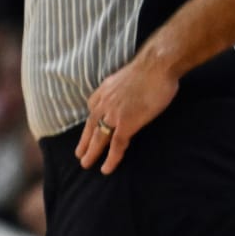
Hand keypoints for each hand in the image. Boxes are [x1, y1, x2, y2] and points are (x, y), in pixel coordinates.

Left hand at [76, 55, 179, 172]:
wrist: (155, 66)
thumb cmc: (147, 70)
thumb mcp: (124, 78)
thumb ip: (119, 89)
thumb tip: (123, 93)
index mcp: (102, 93)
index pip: (92, 112)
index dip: (90, 125)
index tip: (88, 133)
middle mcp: (103, 104)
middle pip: (91, 127)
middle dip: (84, 143)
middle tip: (79, 155)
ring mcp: (113, 115)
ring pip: (98, 138)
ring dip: (92, 153)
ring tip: (86, 164)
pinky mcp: (126, 124)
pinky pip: (116, 145)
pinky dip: (111, 158)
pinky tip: (106, 169)